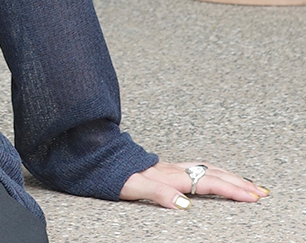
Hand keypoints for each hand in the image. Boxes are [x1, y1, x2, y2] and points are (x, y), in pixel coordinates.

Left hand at [120, 161, 268, 208]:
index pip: (209, 183)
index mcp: (171, 176)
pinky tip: (214, 175)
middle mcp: (173, 169)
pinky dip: (213, 172)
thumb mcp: (134, 187)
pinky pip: (196, 168)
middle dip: (239, 182)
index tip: (253, 196)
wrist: (98, 154)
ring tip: (246, 183)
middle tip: (261, 192)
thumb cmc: (114, 173)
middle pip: (213, 174)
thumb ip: (159, 194)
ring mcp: (169, 167)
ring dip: (228, 176)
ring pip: (206, 168)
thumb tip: (185, 205)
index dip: (232, 190)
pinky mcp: (164, 168)